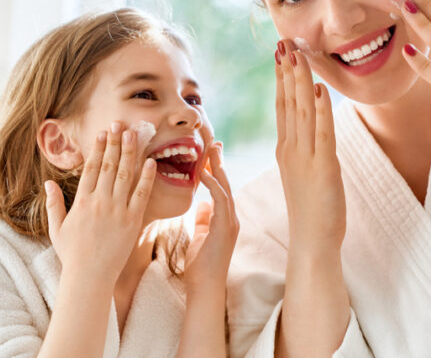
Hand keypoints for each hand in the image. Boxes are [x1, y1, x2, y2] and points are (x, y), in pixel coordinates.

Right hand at [44, 122, 156, 281]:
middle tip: (120, 123)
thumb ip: (53, 204)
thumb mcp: (56, 228)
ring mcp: (118, 210)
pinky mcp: (133, 220)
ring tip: (135, 133)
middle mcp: (100, 201)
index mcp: (82, 201)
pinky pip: (141, 194)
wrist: (90, 277)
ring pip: (125, 174)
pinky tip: (151, 161)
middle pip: (109, 165)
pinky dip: (147, 177)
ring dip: (130, 152)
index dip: (98, 148)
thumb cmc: (72, 255)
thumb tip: (47, 183)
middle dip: (115, 142)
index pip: (91, 167)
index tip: (103, 132)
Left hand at [183, 143, 238, 293]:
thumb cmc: (200, 267)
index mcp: (224, 219)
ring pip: (226, 188)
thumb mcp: (199, 237)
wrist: (205, 287)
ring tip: (211, 151)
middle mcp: (231, 218)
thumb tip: (202, 206)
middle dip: (219, 163)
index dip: (216, 170)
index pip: (221, 188)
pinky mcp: (226, 227)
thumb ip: (203, 221)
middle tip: (213, 143)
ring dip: (218, 168)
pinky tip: (204, 174)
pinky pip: (221, 200)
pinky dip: (213, 185)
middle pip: (226, 183)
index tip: (209, 154)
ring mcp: (231, 222)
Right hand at [275, 41, 345, 249]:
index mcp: (286, 149)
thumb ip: (304, 147)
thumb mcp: (303, 173)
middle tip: (285, 42)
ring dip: (299, 81)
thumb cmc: (311, 210)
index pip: (282, 106)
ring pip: (301, 111)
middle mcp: (291, 149)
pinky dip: (320, 110)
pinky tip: (318, 89)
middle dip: (287, 70)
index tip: (281, 54)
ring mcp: (305, 158)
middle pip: (288, 102)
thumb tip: (309, 125)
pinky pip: (321, 133)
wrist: (312, 243)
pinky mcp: (323, 168)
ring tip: (297, 54)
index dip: (281, 78)